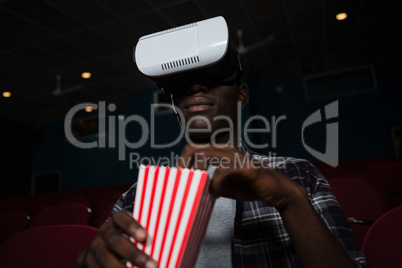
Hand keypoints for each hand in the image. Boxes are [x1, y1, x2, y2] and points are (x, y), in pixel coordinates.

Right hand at [76, 210, 157, 267]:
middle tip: (153, 266)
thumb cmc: (126, 241)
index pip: (121, 218)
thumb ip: (145, 237)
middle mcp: (102, 233)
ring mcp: (92, 248)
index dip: (132, 225)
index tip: (144, 236)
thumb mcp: (133, 234)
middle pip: (115, 241)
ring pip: (104, 258)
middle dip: (134, 254)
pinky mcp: (83, 262)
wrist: (99, 249)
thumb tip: (170, 241)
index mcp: (115, 221)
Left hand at [176, 144, 304, 211]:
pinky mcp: (246, 167)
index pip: (194, 148)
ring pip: (207, 155)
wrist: (277, 191)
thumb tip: (195, 189)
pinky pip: (224, 171)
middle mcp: (227, 150)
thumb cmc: (252, 186)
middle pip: (195, 148)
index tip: (176, 175)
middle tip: (179, 179)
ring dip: (196, 171)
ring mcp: (237, 157)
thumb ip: (211, 185)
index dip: (182, 160)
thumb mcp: (226, 187)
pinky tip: (216, 191)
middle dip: (183, 163)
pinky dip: (216, 182)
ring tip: (193, 185)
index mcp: (221, 152)